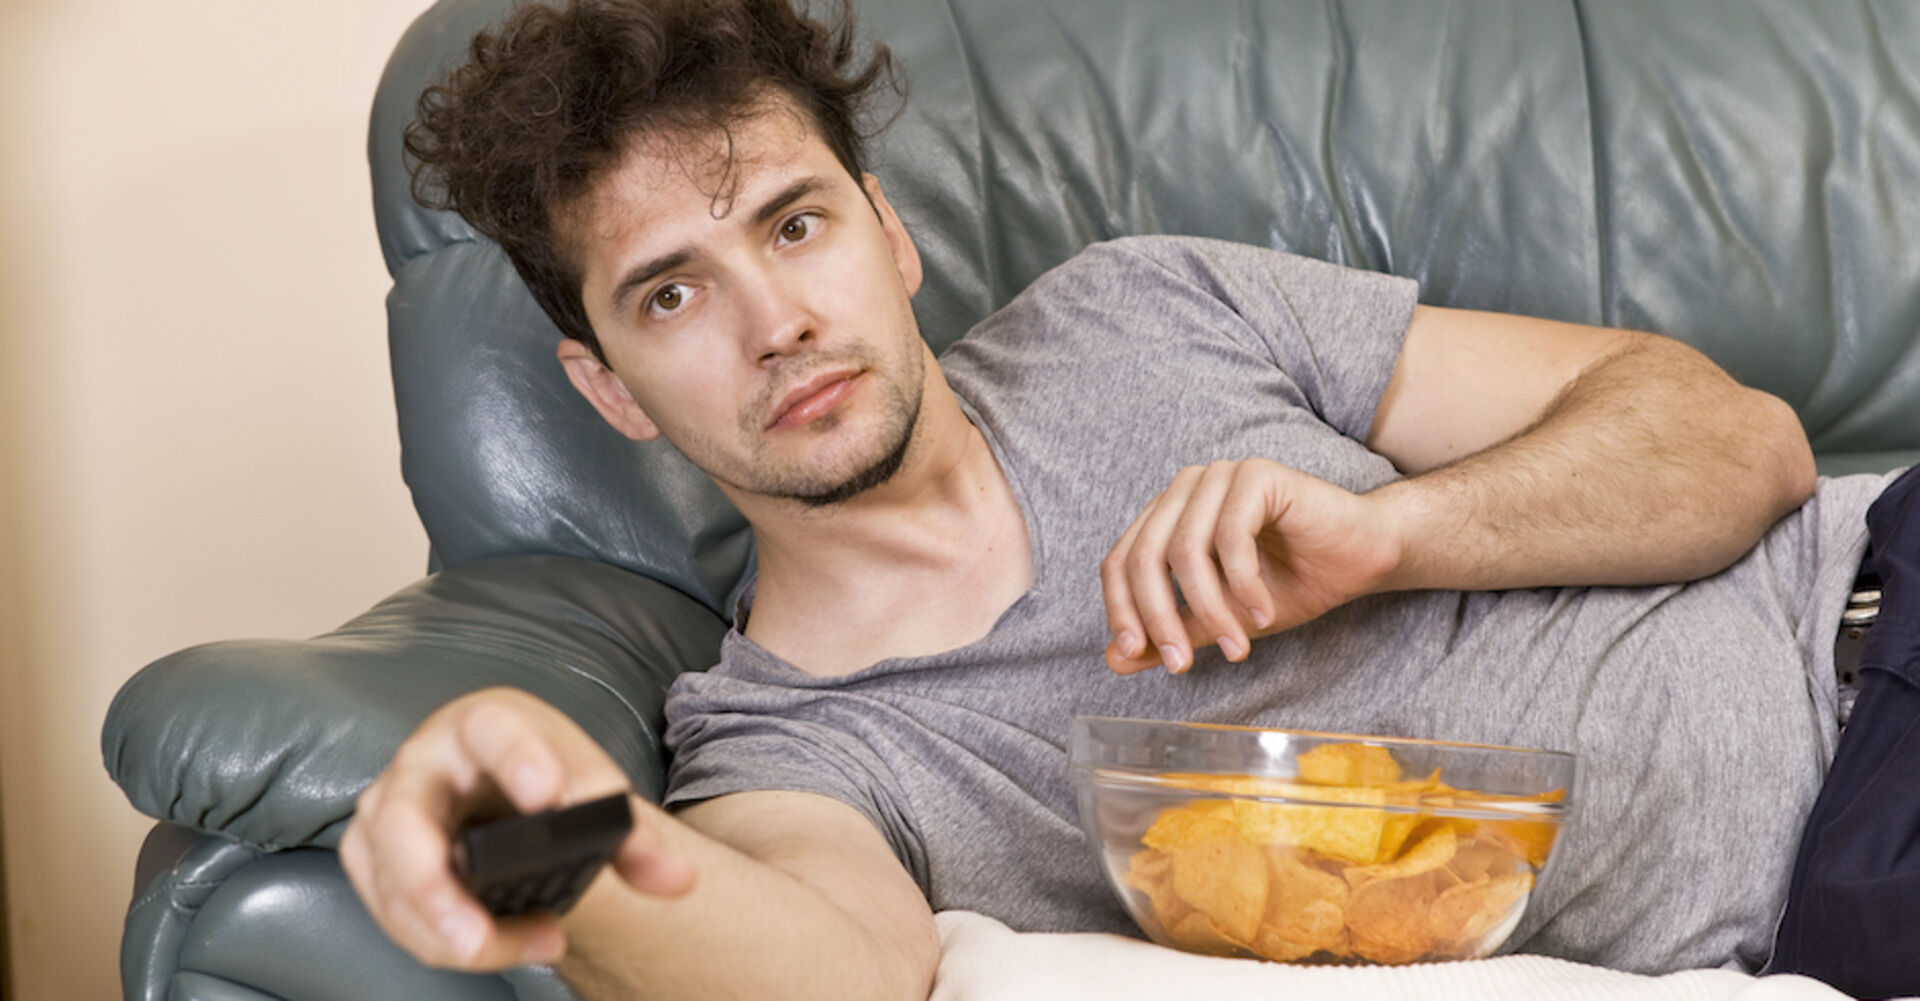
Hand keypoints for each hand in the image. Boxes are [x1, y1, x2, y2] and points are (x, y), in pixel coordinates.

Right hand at [339, 687, 695, 970]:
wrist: (512, 798)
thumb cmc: (547, 782)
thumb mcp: (592, 794)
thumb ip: (636, 837)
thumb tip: (676, 877)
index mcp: (483, 724)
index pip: (492, 728)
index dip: (518, 757)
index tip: (550, 797)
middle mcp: (424, 762)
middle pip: (404, 818)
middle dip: (433, 885)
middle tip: (475, 936)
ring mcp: (389, 812)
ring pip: (393, 880)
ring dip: (446, 931)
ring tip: (532, 945)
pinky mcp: (375, 860)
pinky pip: (390, 911)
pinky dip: (438, 942)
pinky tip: (499, 948)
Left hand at [1100, 459, 1402, 673]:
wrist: (1362, 557)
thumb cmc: (1292, 581)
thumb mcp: (1219, 616)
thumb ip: (1171, 629)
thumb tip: (1112, 660)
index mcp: (1168, 515)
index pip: (1120, 561)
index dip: (1121, 610)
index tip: (1133, 656)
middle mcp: (1186, 489)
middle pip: (1144, 557)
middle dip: (1159, 617)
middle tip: (1181, 664)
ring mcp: (1220, 476)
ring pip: (1186, 551)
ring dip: (1209, 609)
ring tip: (1237, 647)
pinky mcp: (1257, 475)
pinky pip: (1231, 537)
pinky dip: (1243, 585)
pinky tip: (1263, 613)